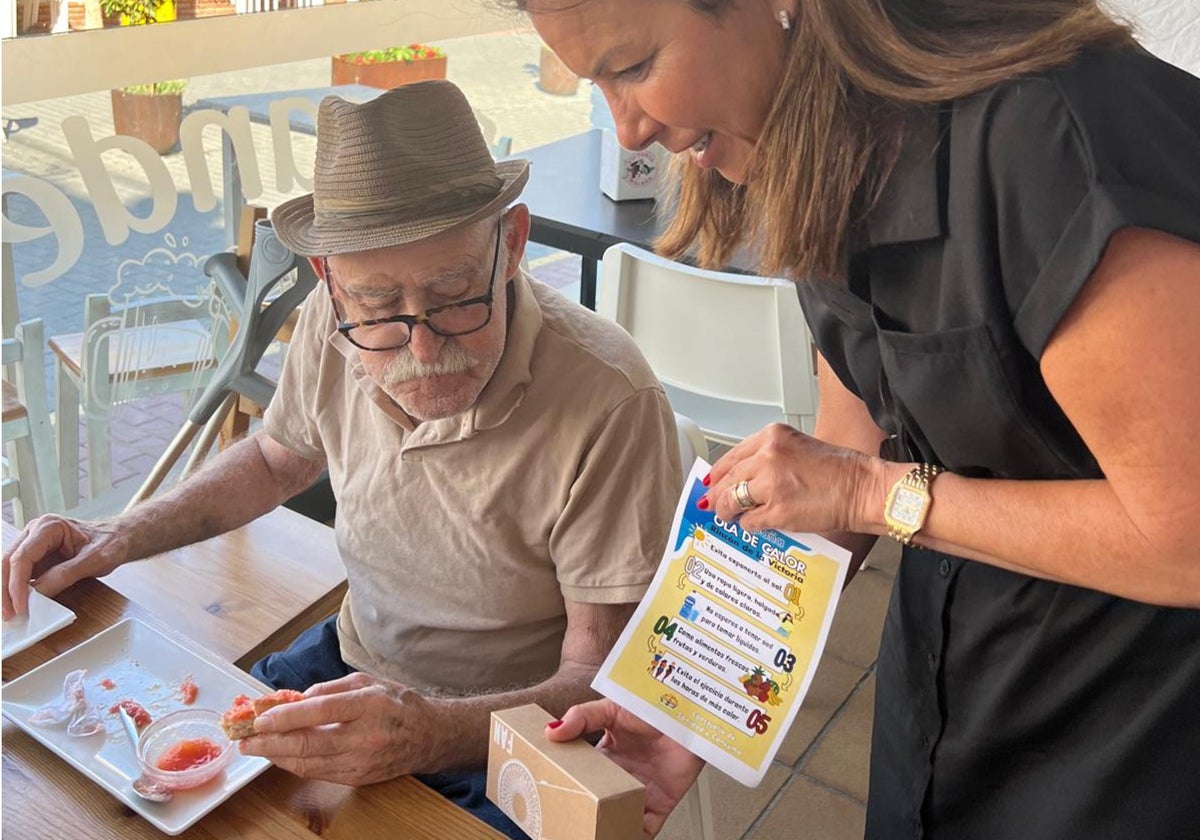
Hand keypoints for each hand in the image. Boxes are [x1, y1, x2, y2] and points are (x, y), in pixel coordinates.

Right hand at [3, 515, 123, 619]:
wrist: (120, 538)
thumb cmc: (111, 542)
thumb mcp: (95, 560)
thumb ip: (66, 574)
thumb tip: (39, 593)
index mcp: (48, 527)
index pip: (22, 558)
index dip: (17, 585)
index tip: (20, 607)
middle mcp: (34, 532)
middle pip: (7, 563)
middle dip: (5, 591)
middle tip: (8, 616)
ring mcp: (32, 544)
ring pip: (8, 569)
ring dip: (7, 592)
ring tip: (10, 614)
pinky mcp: (36, 558)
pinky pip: (19, 574)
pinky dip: (16, 590)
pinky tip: (18, 606)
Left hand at [240, 673, 444, 784]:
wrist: (430, 736)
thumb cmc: (398, 703)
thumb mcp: (368, 681)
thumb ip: (330, 689)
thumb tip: (295, 700)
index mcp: (369, 705)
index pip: (321, 710)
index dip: (287, 716)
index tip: (260, 717)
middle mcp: (365, 736)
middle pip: (309, 743)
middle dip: (270, 742)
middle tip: (245, 739)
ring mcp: (362, 762)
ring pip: (309, 763)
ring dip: (277, 756)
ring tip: (255, 748)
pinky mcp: (358, 778)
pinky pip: (318, 773)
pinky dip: (295, 764)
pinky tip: (281, 755)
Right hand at [546, 699, 703, 838]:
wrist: (690, 716)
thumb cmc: (655, 708)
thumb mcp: (612, 708)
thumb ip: (582, 717)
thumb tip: (552, 731)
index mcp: (605, 757)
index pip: (580, 777)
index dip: (567, 786)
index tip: (550, 795)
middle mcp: (620, 778)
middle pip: (598, 803)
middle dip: (585, 814)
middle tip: (569, 821)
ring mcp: (640, 792)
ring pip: (619, 820)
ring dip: (607, 828)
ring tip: (592, 834)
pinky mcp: (660, 804)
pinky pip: (645, 829)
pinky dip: (634, 836)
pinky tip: (622, 836)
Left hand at [703, 423, 883, 534]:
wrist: (862, 488)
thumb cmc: (837, 471)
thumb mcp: (796, 448)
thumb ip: (767, 458)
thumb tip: (739, 478)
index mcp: (771, 436)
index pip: (731, 456)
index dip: (718, 473)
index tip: (711, 482)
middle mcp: (768, 456)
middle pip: (727, 479)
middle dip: (717, 495)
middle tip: (713, 504)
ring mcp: (771, 484)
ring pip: (731, 501)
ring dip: (728, 511)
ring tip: (729, 516)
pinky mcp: (778, 510)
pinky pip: (749, 521)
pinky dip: (748, 525)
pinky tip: (755, 523)